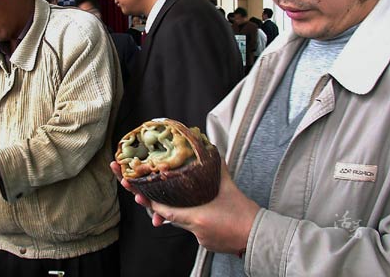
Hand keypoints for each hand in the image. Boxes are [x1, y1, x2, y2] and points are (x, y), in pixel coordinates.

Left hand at [111, 160, 260, 253]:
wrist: (260, 236)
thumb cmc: (244, 213)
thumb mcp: (227, 185)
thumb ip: (214, 166)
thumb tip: (208, 147)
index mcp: (195, 217)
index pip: (163, 209)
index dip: (146, 198)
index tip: (131, 188)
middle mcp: (193, 230)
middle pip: (166, 214)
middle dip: (149, 200)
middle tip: (130, 185)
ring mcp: (199, 238)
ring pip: (180, 221)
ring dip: (173, 210)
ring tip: (158, 197)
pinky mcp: (205, 242)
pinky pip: (192, 227)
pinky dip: (192, 217)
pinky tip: (197, 211)